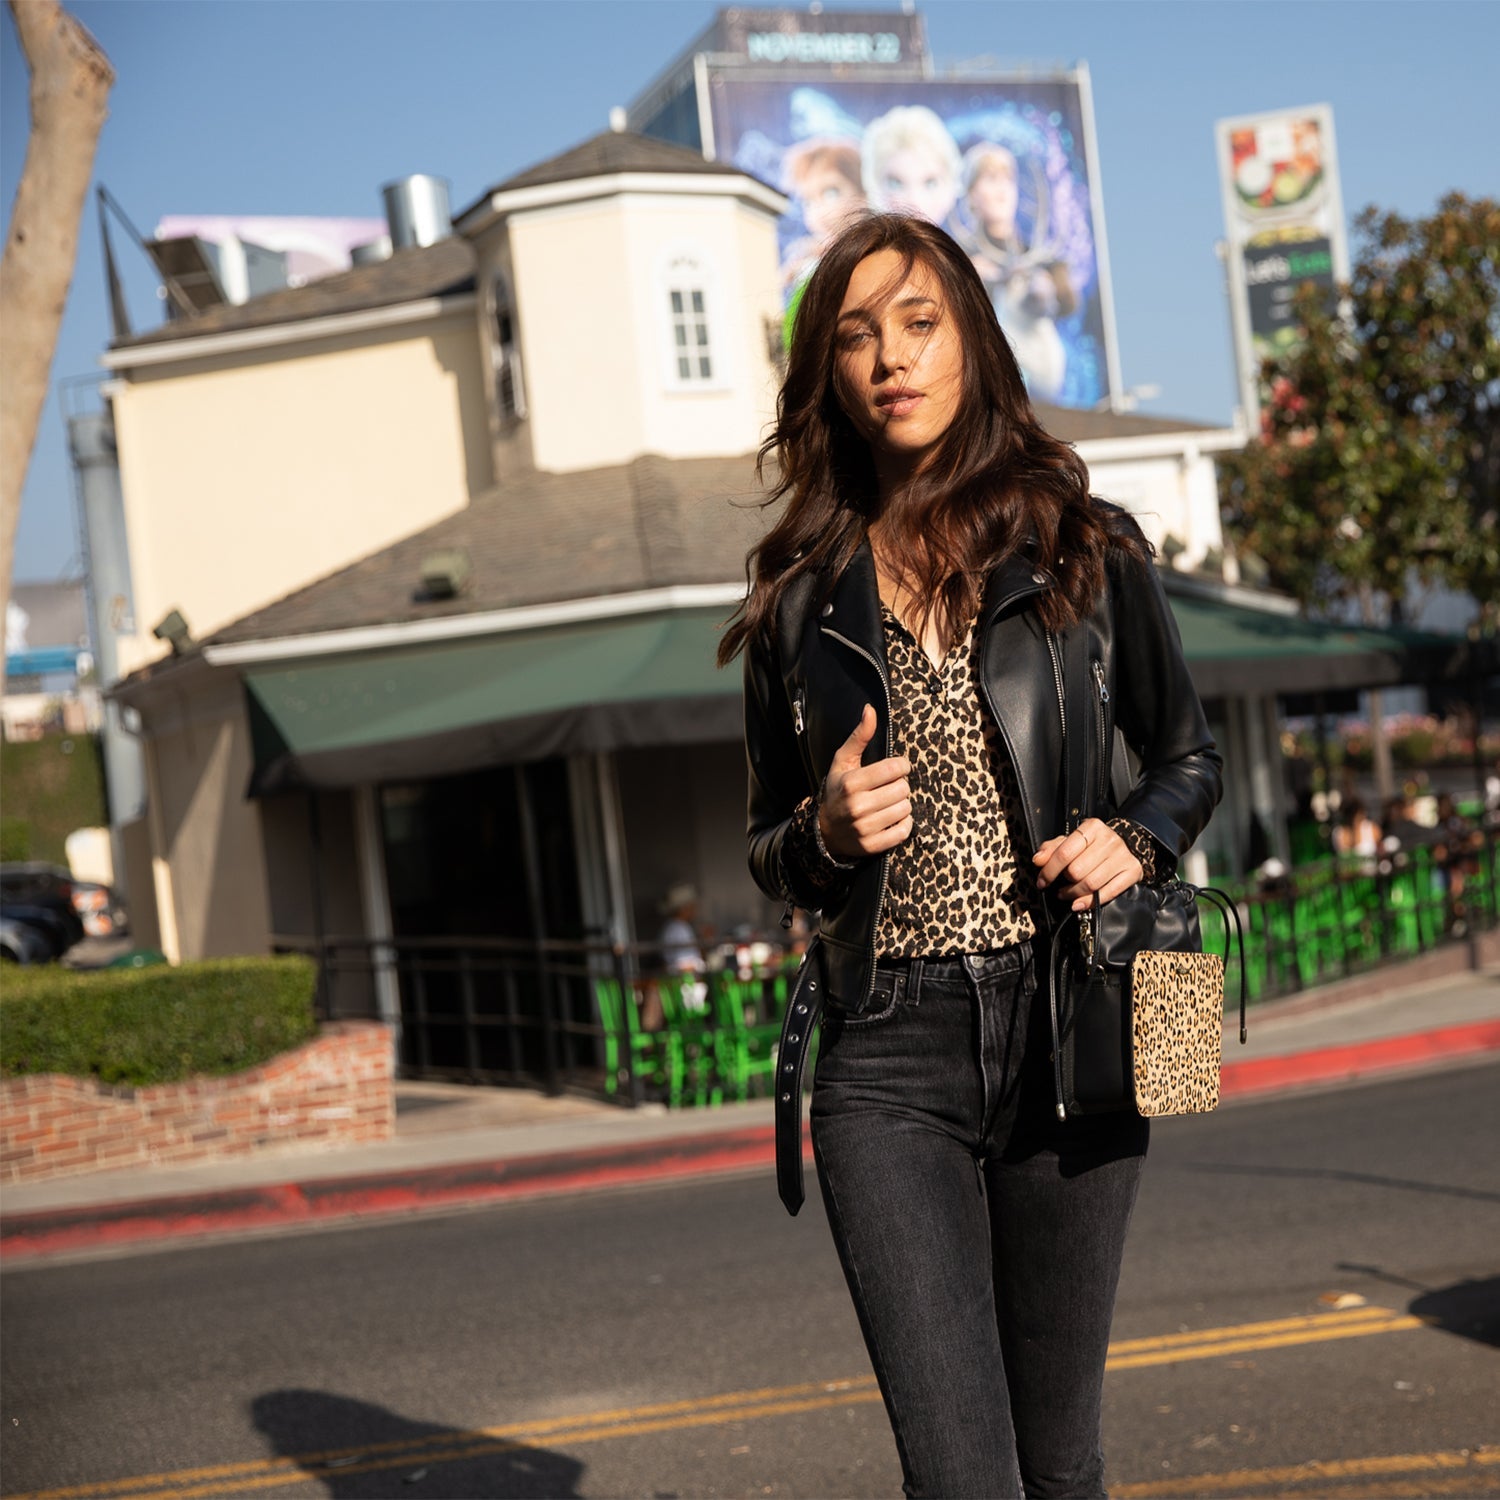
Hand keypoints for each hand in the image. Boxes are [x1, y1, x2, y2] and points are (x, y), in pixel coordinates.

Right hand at [818, 704, 912, 860]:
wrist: (824, 830)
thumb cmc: (838, 790)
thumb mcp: (843, 761)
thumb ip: (859, 736)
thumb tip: (870, 710)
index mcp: (851, 782)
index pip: (895, 768)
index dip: (900, 767)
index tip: (893, 769)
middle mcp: (857, 806)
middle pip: (903, 789)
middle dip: (899, 786)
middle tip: (886, 788)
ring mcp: (865, 828)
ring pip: (906, 808)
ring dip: (901, 804)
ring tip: (887, 803)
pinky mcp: (873, 845)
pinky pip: (904, 830)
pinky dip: (903, 823)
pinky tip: (890, 818)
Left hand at [1032, 817, 1142, 910]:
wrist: (1124, 846)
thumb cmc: (1092, 845)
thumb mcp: (1070, 841)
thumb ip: (1052, 849)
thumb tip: (1038, 859)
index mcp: (1092, 828)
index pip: (1065, 852)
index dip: (1049, 870)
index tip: (1042, 881)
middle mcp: (1109, 840)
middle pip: (1077, 870)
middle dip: (1064, 882)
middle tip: (1059, 886)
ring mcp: (1122, 856)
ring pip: (1091, 883)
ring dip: (1074, 894)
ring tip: (1067, 894)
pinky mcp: (1132, 871)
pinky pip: (1109, 892)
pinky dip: (1091, 902)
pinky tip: (1079, 903)